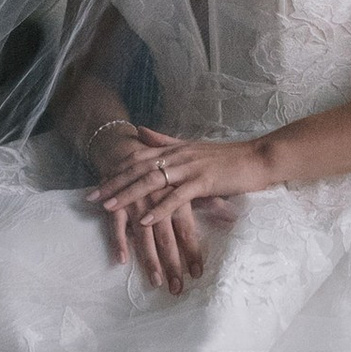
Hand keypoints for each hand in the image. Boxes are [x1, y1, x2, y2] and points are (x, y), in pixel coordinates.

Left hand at [87, 125, 273, 290]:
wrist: (258, 158)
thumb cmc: (228, 157)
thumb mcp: (193, 147)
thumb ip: (165, 142)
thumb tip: (140, 132)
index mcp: (174, 149)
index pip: (137, 160)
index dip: (115, 172)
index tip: (96, 186)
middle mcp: (178, 156)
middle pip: (138, 170)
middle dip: (113, 184)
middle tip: (91, 199)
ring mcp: (190, 168)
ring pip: (152, 182)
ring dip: (129, 195)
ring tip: (110, 208)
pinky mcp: (204, 182)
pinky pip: (176, 197)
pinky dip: (160, 208)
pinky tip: (145, 219)